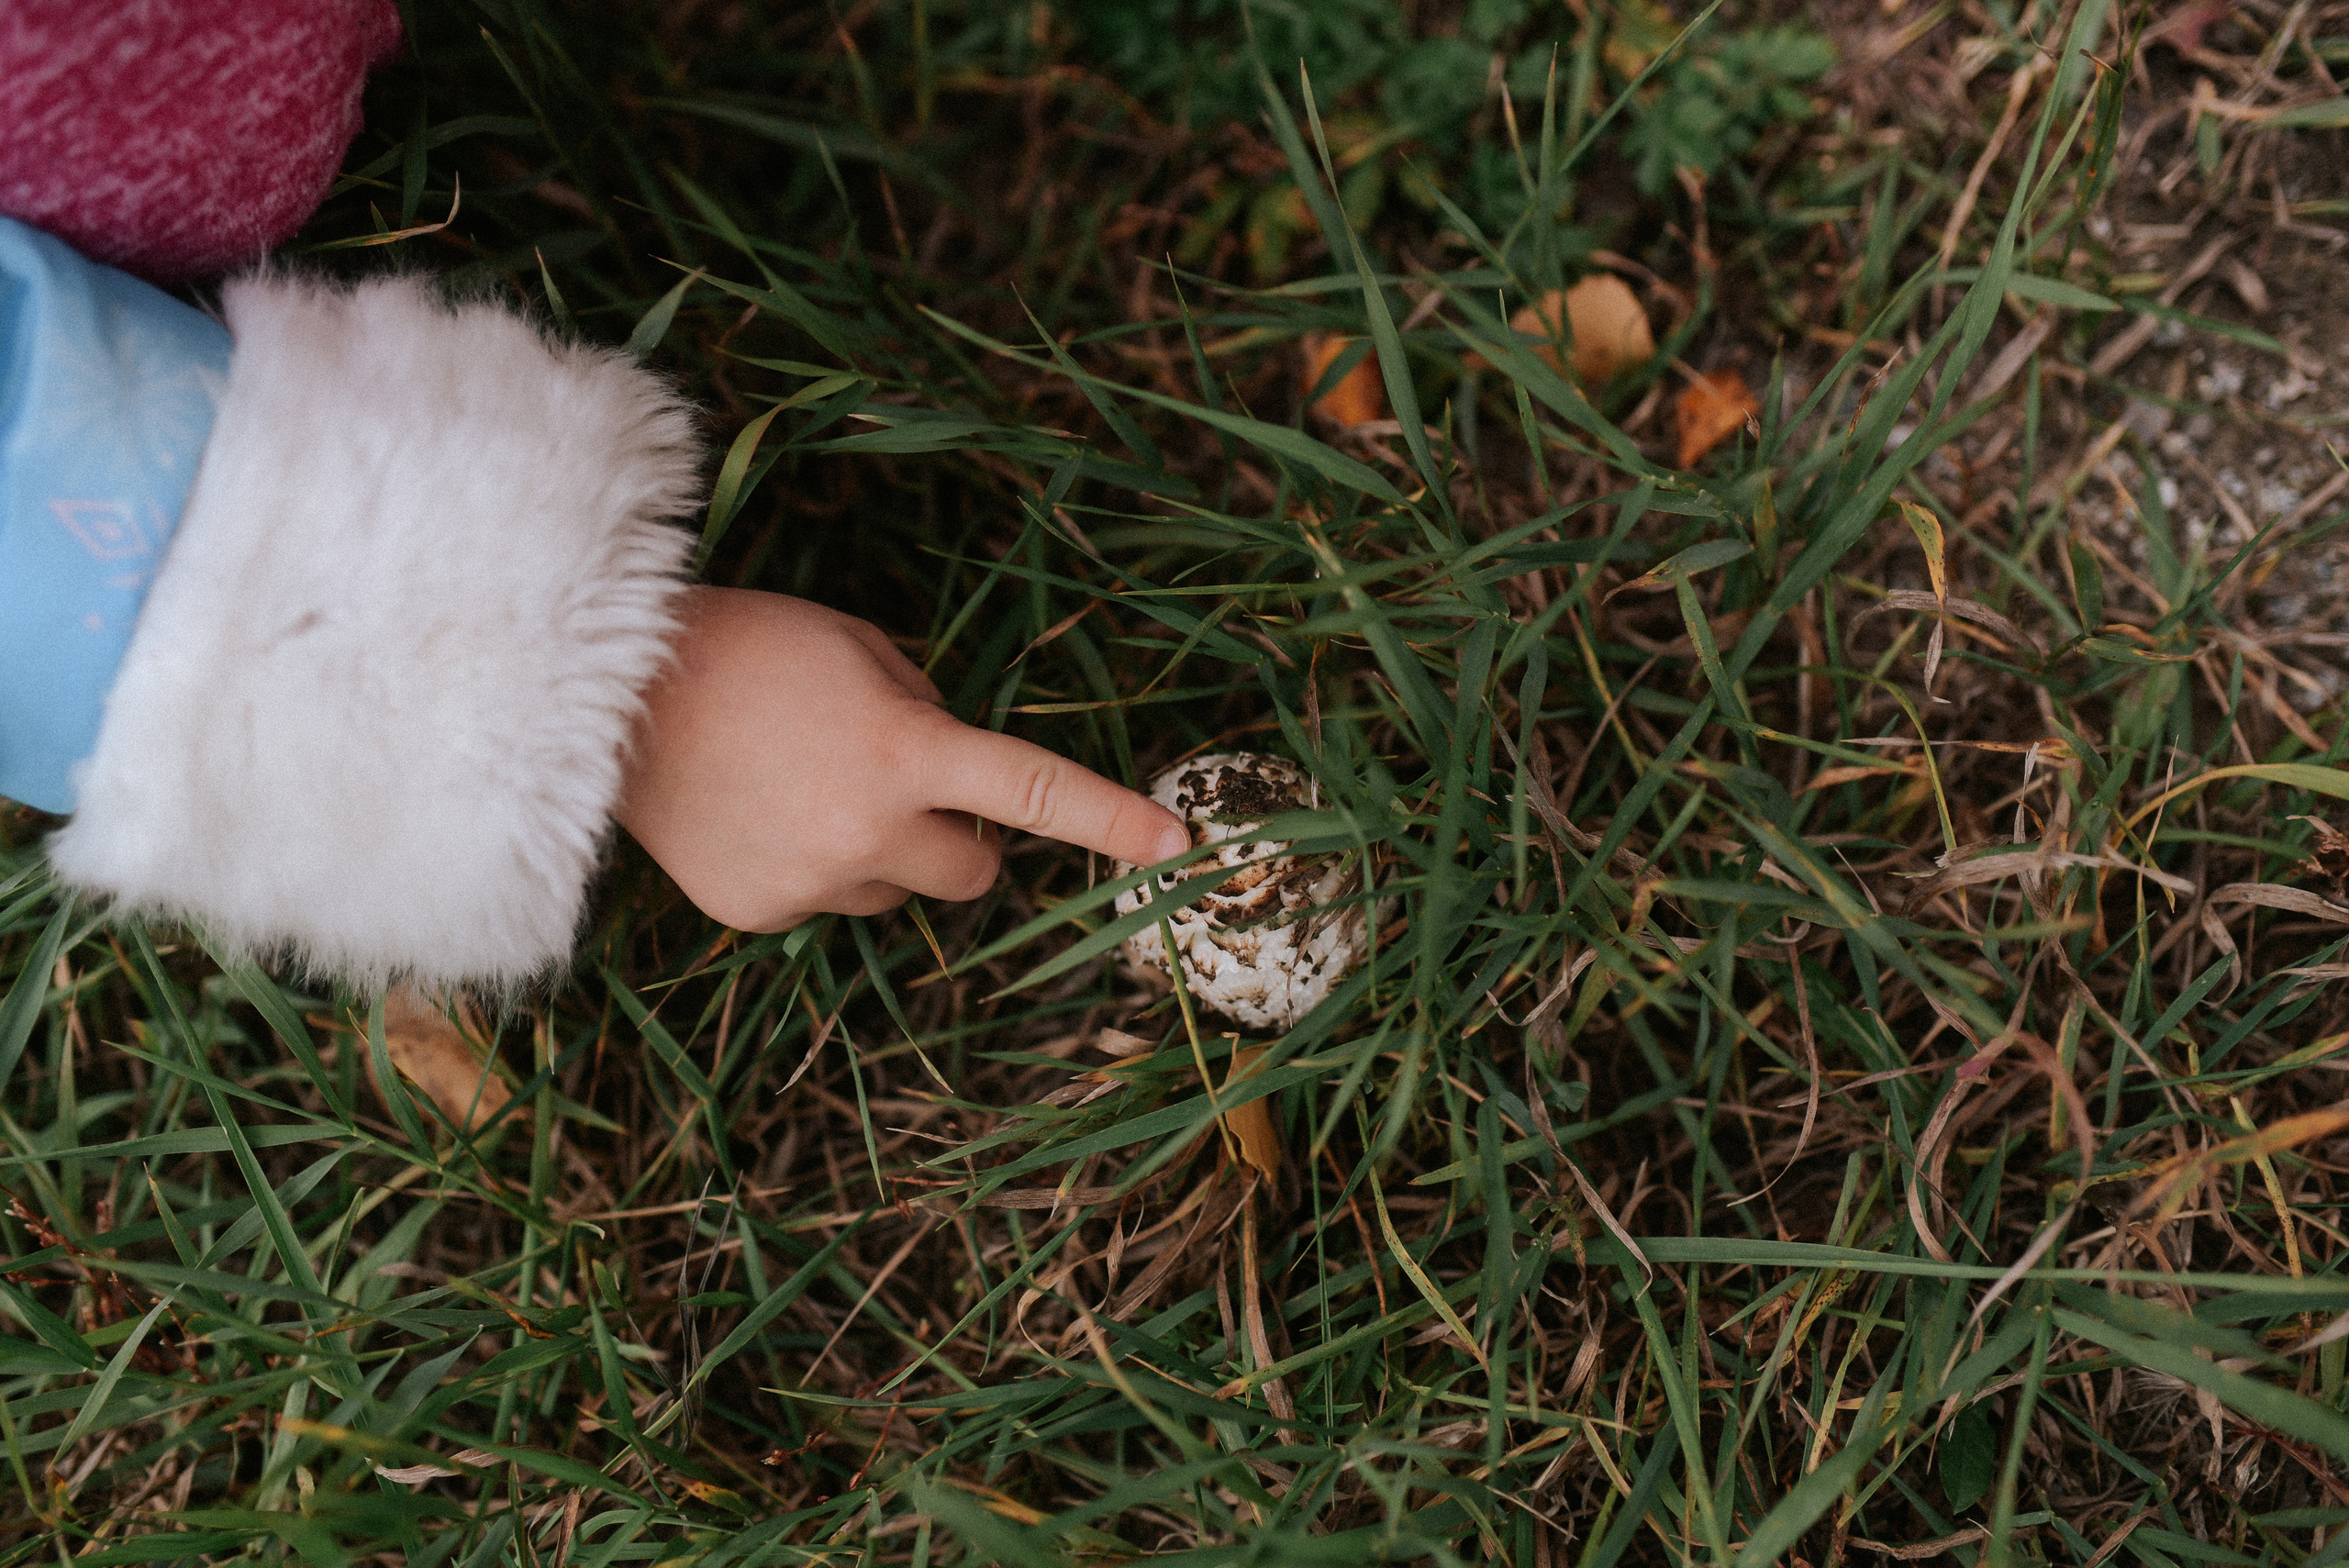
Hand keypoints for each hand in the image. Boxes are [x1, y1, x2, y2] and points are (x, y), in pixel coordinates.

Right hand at [616, 587, 1190, 931]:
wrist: (605, 700)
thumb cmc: (745, 647)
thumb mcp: (859, 648)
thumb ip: (927, 711)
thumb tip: (959, 775)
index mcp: (908, 751)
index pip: (1032, 792)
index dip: (1109, 820)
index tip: (1177, 846)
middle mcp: (869, 831)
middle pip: (975, 873)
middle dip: (963, 841)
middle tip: (907, 791)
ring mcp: (812, 883)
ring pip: (893, 891)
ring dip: (877, 853)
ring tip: (798, 786)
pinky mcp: (759, 913)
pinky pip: (819, 902)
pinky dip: (805, 868)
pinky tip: (751, 815)